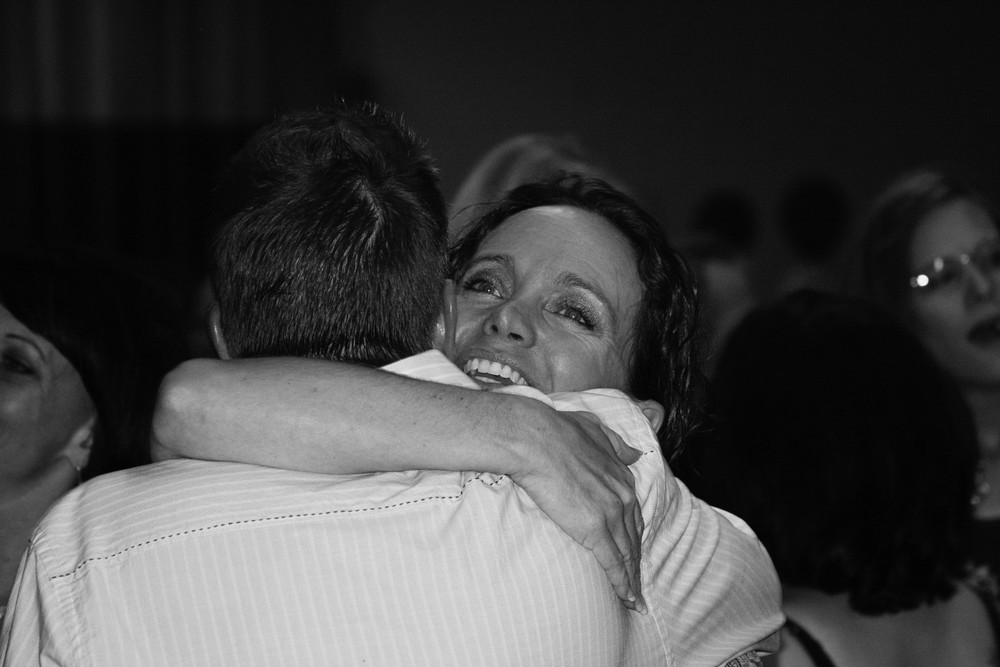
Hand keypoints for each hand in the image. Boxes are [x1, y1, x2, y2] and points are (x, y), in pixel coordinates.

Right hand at [509, 409, 645, 613]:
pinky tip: (628, 598)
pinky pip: (613, 563)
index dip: (633, 532)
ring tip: (635, 598)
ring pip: (627, 553)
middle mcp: (622, 496)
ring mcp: (611, 514)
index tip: (634, 547)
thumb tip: (635, 453)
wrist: (535, 440)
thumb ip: (616, 444)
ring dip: (633, 578)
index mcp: (620, 475)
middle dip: (636, 560)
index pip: (633, 512)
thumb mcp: (594, 430)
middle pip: (634, 536)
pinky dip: (623, 583)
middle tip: (637, 580)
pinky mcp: (595, 530)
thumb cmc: (556, 431)